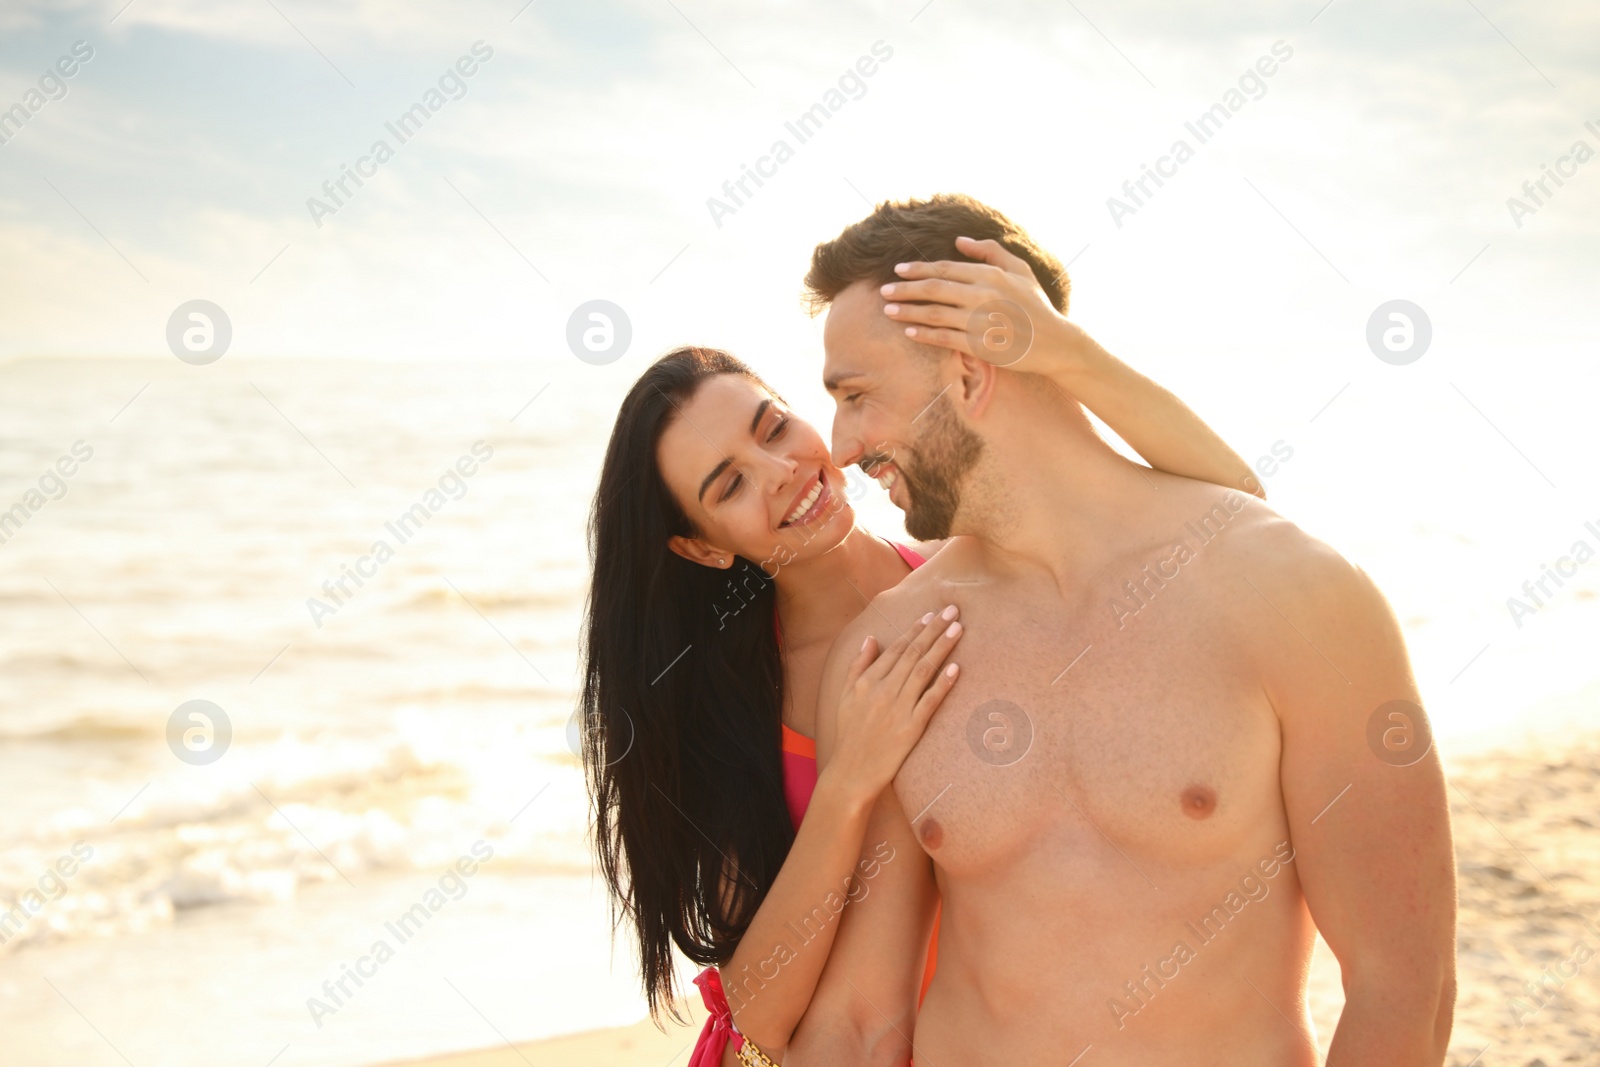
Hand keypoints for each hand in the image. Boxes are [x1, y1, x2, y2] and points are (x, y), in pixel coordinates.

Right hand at [825, 606, 962, 801]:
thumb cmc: (849, 734)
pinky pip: (930, 701)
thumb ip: (858, 666)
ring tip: (958, 629)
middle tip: (952, 610)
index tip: (931, 614)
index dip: (915, 629)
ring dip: (942, 647)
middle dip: (934, 630)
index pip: (896, 648)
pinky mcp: (911, 728)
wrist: (852, 772)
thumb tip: (870, 639)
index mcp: (867, 681)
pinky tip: (956, 667)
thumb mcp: (846, 696)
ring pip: (924, 670)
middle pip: (913, 653)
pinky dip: (943, 683)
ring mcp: (898, 708)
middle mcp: (883, 690)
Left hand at [880, 235, 1099, 384]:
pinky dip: (923, 335)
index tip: (897, 270)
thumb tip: (958, 240)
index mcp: (990, 275)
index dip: (918, 269)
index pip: (944, 269)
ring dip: (907, 312)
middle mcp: (982, 296)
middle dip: (904, 289)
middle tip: (883, 291)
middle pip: (933, 289)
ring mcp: (980, 321)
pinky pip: (944, 338)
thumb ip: (990, 252)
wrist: (1054, 342)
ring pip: (934, 314)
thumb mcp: (1019, 271)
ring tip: (888, 311)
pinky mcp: (979, 345)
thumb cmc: (1034, 305)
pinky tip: (908, 332)